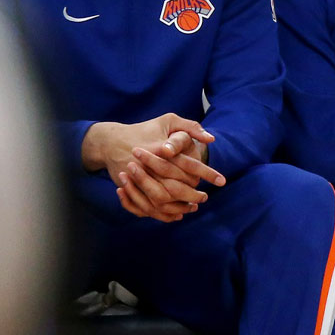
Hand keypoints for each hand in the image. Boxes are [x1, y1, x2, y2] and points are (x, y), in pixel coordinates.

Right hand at [84, 115, 225, 222]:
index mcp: (161, 150)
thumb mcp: (168, 121)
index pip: (189, 164)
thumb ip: (191, 127)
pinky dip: (162, 213)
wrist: (111, 141)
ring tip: (193, 206)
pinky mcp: (129, 189)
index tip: (221, 181)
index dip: (207, 173)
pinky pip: (146, 207)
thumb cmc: (146, 129)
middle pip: (175, 188)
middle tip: (204, 197)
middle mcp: (148, 166)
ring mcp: (137, 180)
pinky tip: (176, 213)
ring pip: (161, 201)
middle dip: (193, 195)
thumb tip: (211, 139)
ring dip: (179, 206)